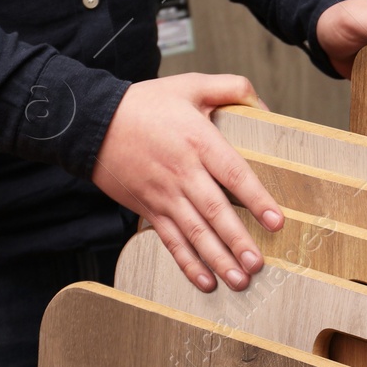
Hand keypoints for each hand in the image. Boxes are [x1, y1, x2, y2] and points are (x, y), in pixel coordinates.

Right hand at [91, 74, 282, 292]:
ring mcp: (164, 194)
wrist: (90, 121)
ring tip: (239, 280)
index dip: (257, 199)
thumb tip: (267, 108)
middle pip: (215, 212)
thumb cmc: (144, 103)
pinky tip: (206, 281)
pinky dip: (188, 263)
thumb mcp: (191, 85)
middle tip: (258, 264)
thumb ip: (232, 88)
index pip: (234, 174)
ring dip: (217, 259)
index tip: (276, 222)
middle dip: (238, 241)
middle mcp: (183, 172)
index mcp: (198, 141)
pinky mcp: (148, 208)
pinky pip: (170, 240)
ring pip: (195, 233)